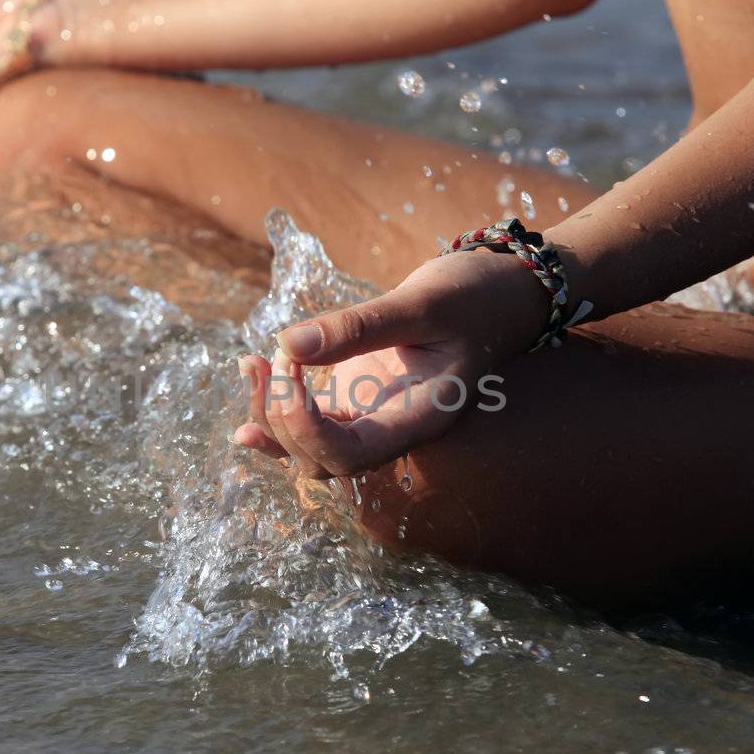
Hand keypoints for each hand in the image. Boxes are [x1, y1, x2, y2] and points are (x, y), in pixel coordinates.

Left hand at [235, 248, 546, 477]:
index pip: (351, 455)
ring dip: (270, 414)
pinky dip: (275, 403)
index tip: (290, 367)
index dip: (307, 428)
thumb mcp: (421, 302)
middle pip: (320, 460)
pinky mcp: (358, 396)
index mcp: (420, 418)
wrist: (501, 292)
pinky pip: (309, 421)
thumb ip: (358, 326)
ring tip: (252, 364)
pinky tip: (252, 373)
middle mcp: (394, 429)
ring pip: (307, 448)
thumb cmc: (474, 296)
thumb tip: (287, 344)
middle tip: (271, 358)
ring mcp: (374, 416)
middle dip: (282, 418)